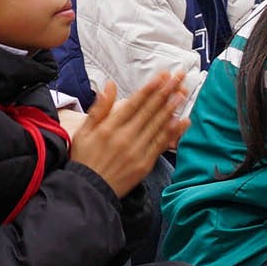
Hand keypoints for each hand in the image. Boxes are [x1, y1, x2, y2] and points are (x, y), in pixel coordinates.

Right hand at [68, 73, 189, 197]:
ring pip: (158, 125)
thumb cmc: (84, 159)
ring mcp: (136, 151)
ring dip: (172, 108)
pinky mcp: (145, 164)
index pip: (134, 103)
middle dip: (166, 92)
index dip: (150, 88)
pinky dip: (173, 132)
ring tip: (183, 93)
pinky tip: (183, 120)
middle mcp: (125, 137)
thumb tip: (109, 85)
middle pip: (149, 110)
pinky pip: (161, 144)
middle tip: (179, 77)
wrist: (88, 189)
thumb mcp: (83, 132)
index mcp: (109, 127)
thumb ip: (98, 108)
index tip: (162, 76)